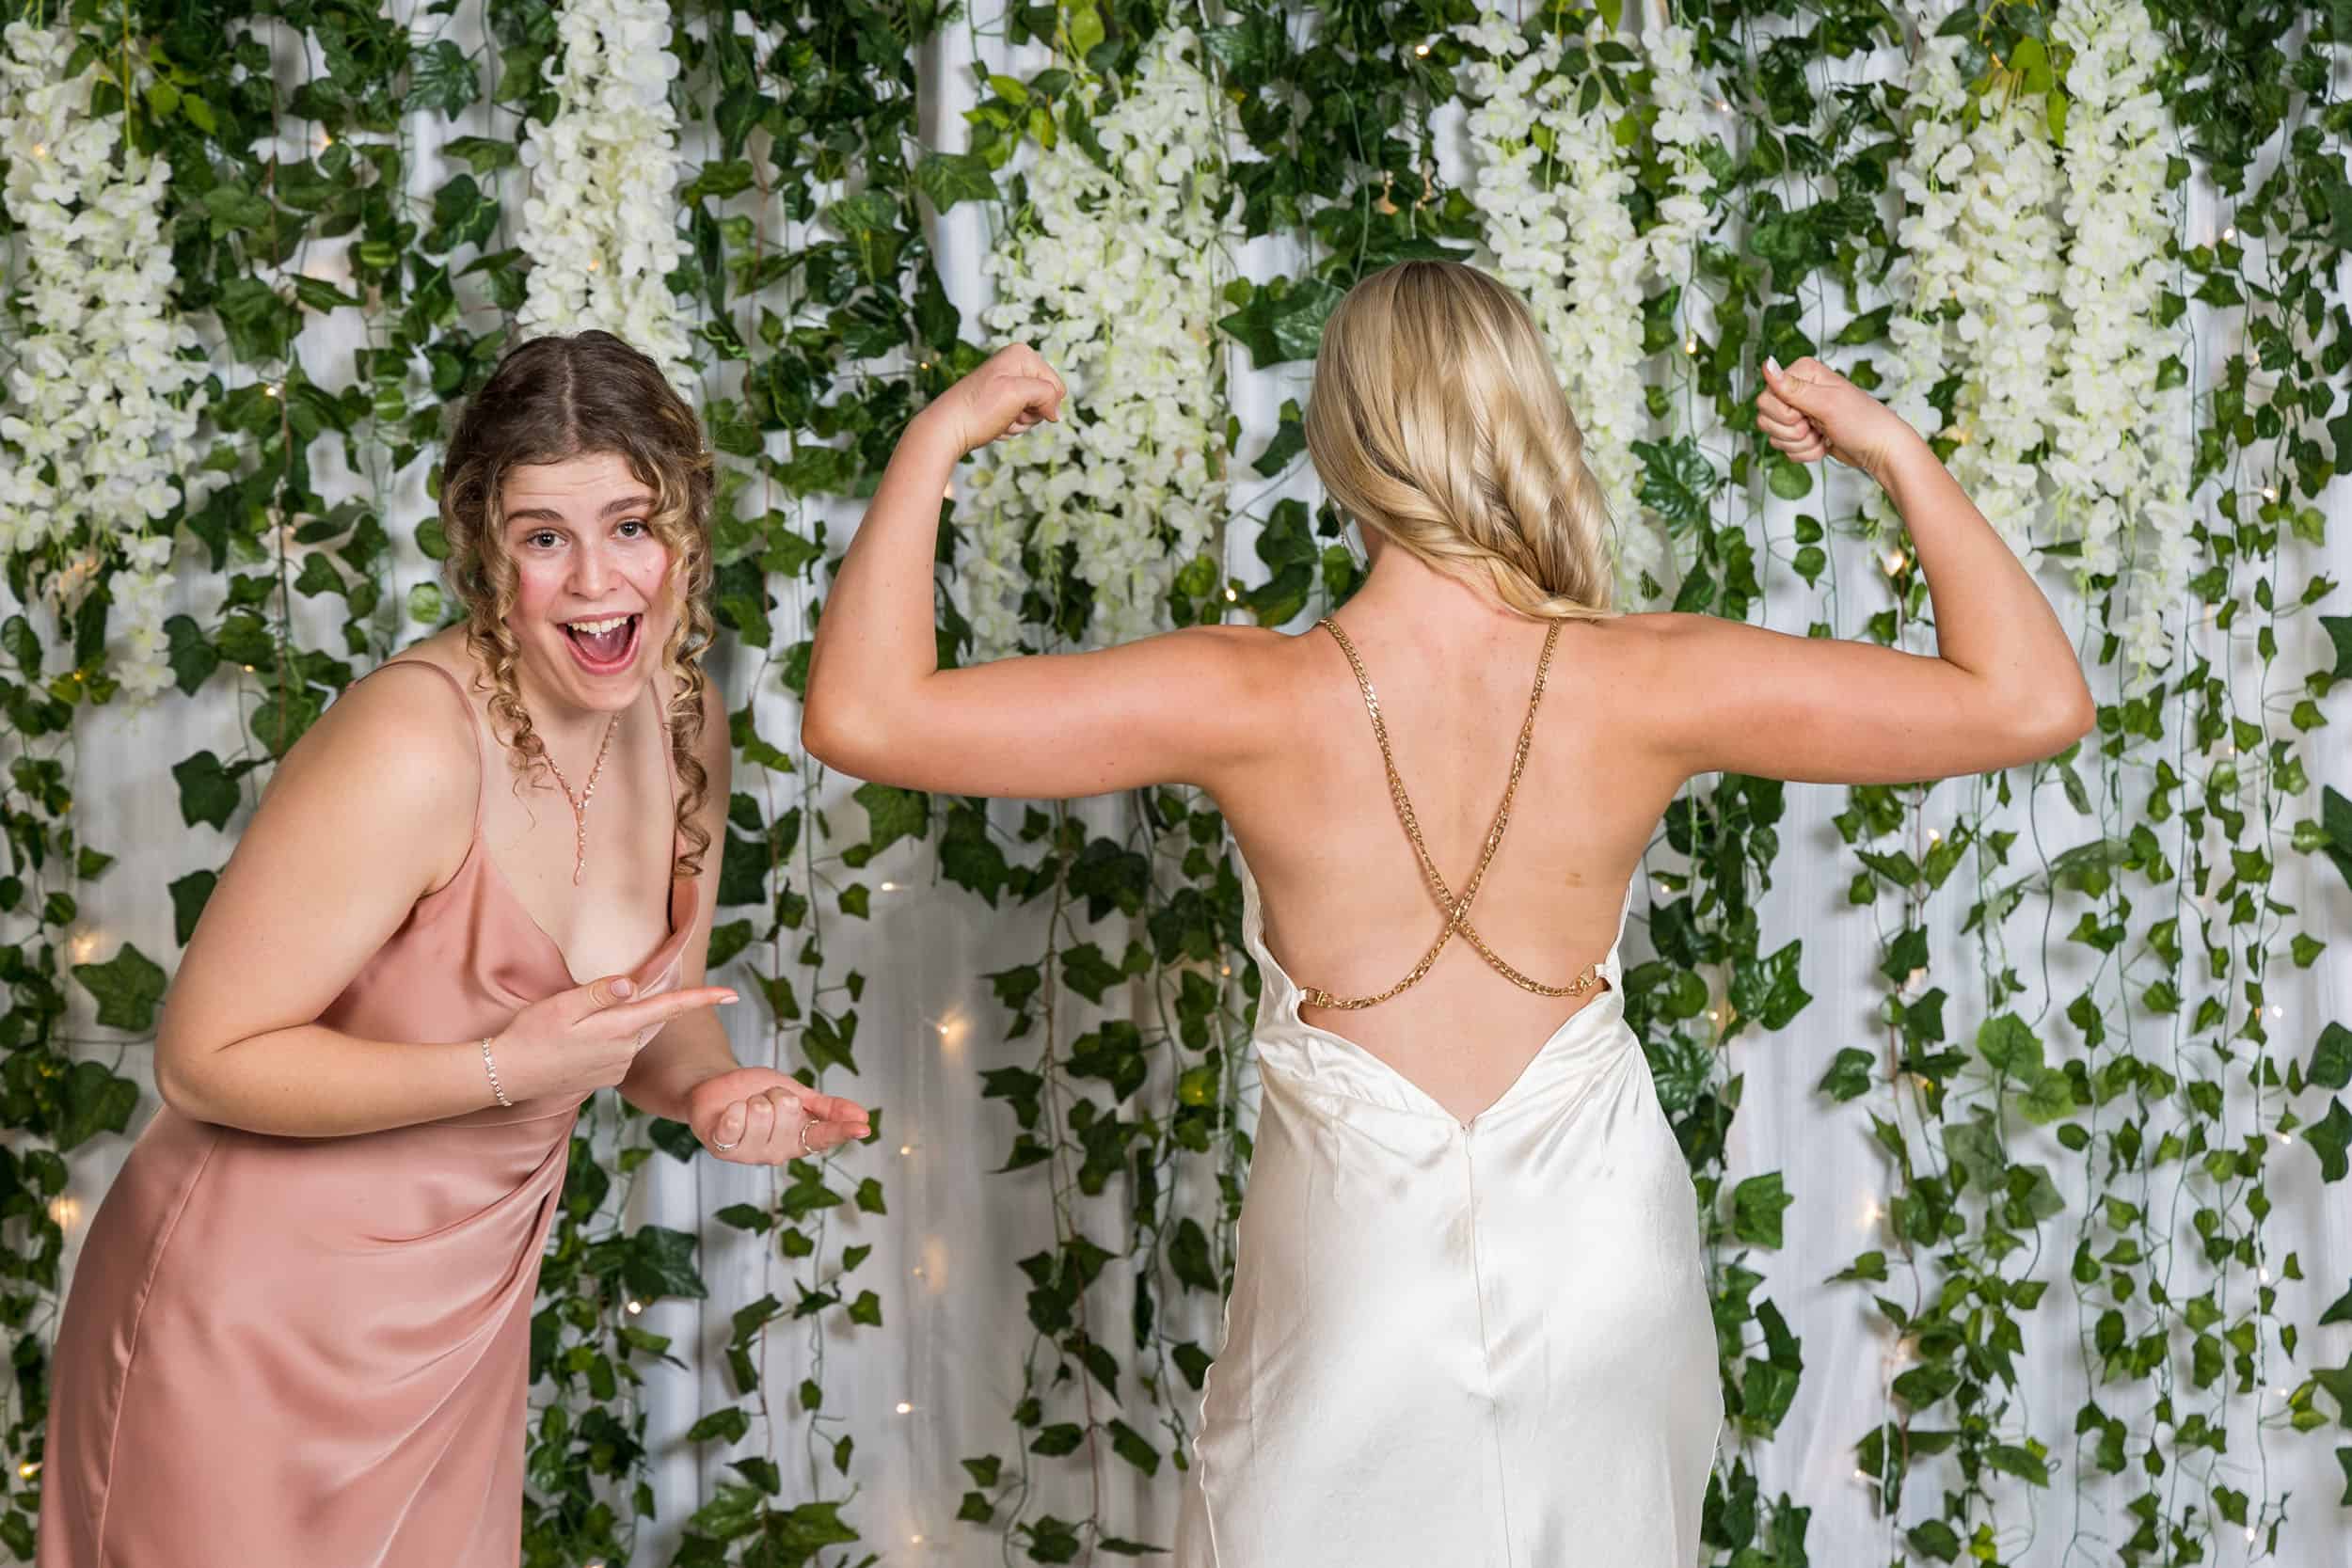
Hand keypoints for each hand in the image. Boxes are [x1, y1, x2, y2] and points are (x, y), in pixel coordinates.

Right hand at [489, 974, 737, 1103]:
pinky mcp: (608, 1077)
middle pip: (652, 1018)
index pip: (670, 1008)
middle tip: (610, 999)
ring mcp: (618, 1066)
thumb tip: (634, 986)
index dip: (703, 999)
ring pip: (634, 1033)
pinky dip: (609, 1038)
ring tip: (579, 1023)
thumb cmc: (531, 1035)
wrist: (508, 1076)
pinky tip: (579, 1040)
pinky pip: (621, 1050)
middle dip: (646, 1005)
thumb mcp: (562, 1005)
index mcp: (619, 1027)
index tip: (732, 994)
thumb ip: (600, 993)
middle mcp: (626, 1050)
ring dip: (621, 1022)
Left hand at [687, 1066, 870, 1162]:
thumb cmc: (757, 1092)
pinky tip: (729, 1113)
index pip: (825, 1136)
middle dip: (776, 1093)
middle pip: (789, 1110)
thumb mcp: (798, 1094)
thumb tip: (863, 1116)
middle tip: (764, 1099)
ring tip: (745, 1106)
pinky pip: (734, 1122)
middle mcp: (777, 1151)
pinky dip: (732, 1109)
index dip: (843, 1130)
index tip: (863, 1127)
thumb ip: (828, 1108)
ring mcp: (749, 1153)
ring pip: (762, 1112)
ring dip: (753, 1098)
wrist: (717, 1086)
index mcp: (798, 1139)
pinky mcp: (722, 1148)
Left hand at [920, 343, 1067, 456]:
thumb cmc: (977, 410)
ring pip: (1034, 412)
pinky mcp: (1000, 399)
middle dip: (1030, 414)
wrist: (947, 429)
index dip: (1043, 404)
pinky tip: (993, 424)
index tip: (1018, 406)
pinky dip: (1010, 427)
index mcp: (1022, 354)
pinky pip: (1020, 418)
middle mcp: (1016, 364)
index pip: (1057, 387)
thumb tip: (1055, 413)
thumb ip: (1047, 394)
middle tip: (1007, 414)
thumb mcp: (1017, 394)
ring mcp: (1008, 382)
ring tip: (998, 419)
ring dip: (1019, 423)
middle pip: (1047, 399)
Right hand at [1755, 355, 1921, 485]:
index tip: (1806, 415)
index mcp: (1802, 374)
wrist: (1880, 449)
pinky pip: (1785, 448)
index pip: (1765, 397)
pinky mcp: (1801, 432)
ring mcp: (1799, 412)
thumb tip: (1767, 364)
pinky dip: (1804, 452)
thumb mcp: (1827, 403)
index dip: (1783, 414)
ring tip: (1823, 435)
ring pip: (1774, 436)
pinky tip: (1823, 444)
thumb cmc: (1863, 422)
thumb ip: (1793, 388)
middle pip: (1765, 418)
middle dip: (1792, 432)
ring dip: (1800, 444)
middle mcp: (1797, 391)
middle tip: (1816, 426)